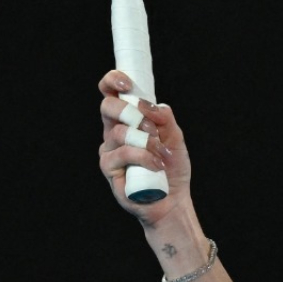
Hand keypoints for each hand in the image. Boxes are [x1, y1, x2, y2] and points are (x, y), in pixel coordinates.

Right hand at [97, 69, 191, 221]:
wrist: (172, 199)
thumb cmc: (171, 167)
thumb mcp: (175, 136)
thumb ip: (164, 117)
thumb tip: (148, 105)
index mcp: (128, 120)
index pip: (111, 94)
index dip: (113, 81)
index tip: (126, 83)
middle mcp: (114, 132)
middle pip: (107, 107)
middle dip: (128, 110)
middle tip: (149, 125)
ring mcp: (109, 151)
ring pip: (118, 132)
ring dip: (146, 140)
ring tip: (161, 153)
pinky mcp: (109, 169)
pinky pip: (122, 153)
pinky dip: (143, 157)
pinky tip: (156, 165)